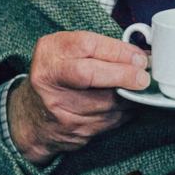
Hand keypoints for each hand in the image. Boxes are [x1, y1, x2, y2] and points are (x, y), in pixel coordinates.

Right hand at [8, 31, 149, 164]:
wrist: (33, 117)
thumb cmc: (56, 79)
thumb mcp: (67, 54)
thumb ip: (97, 50)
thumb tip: (137, 57)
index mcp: (48, 54)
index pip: (86, 45)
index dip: (117, 51)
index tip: (138, 58)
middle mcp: (48, 79)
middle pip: (89, 74)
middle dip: (122, 74)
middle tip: (141, 78)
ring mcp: (58, 107)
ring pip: (105, 101)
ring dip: (127, 96)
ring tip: (130, 90)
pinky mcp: (72, 129)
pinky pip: (109, 120)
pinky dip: (121, 113)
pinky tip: (118, 106)